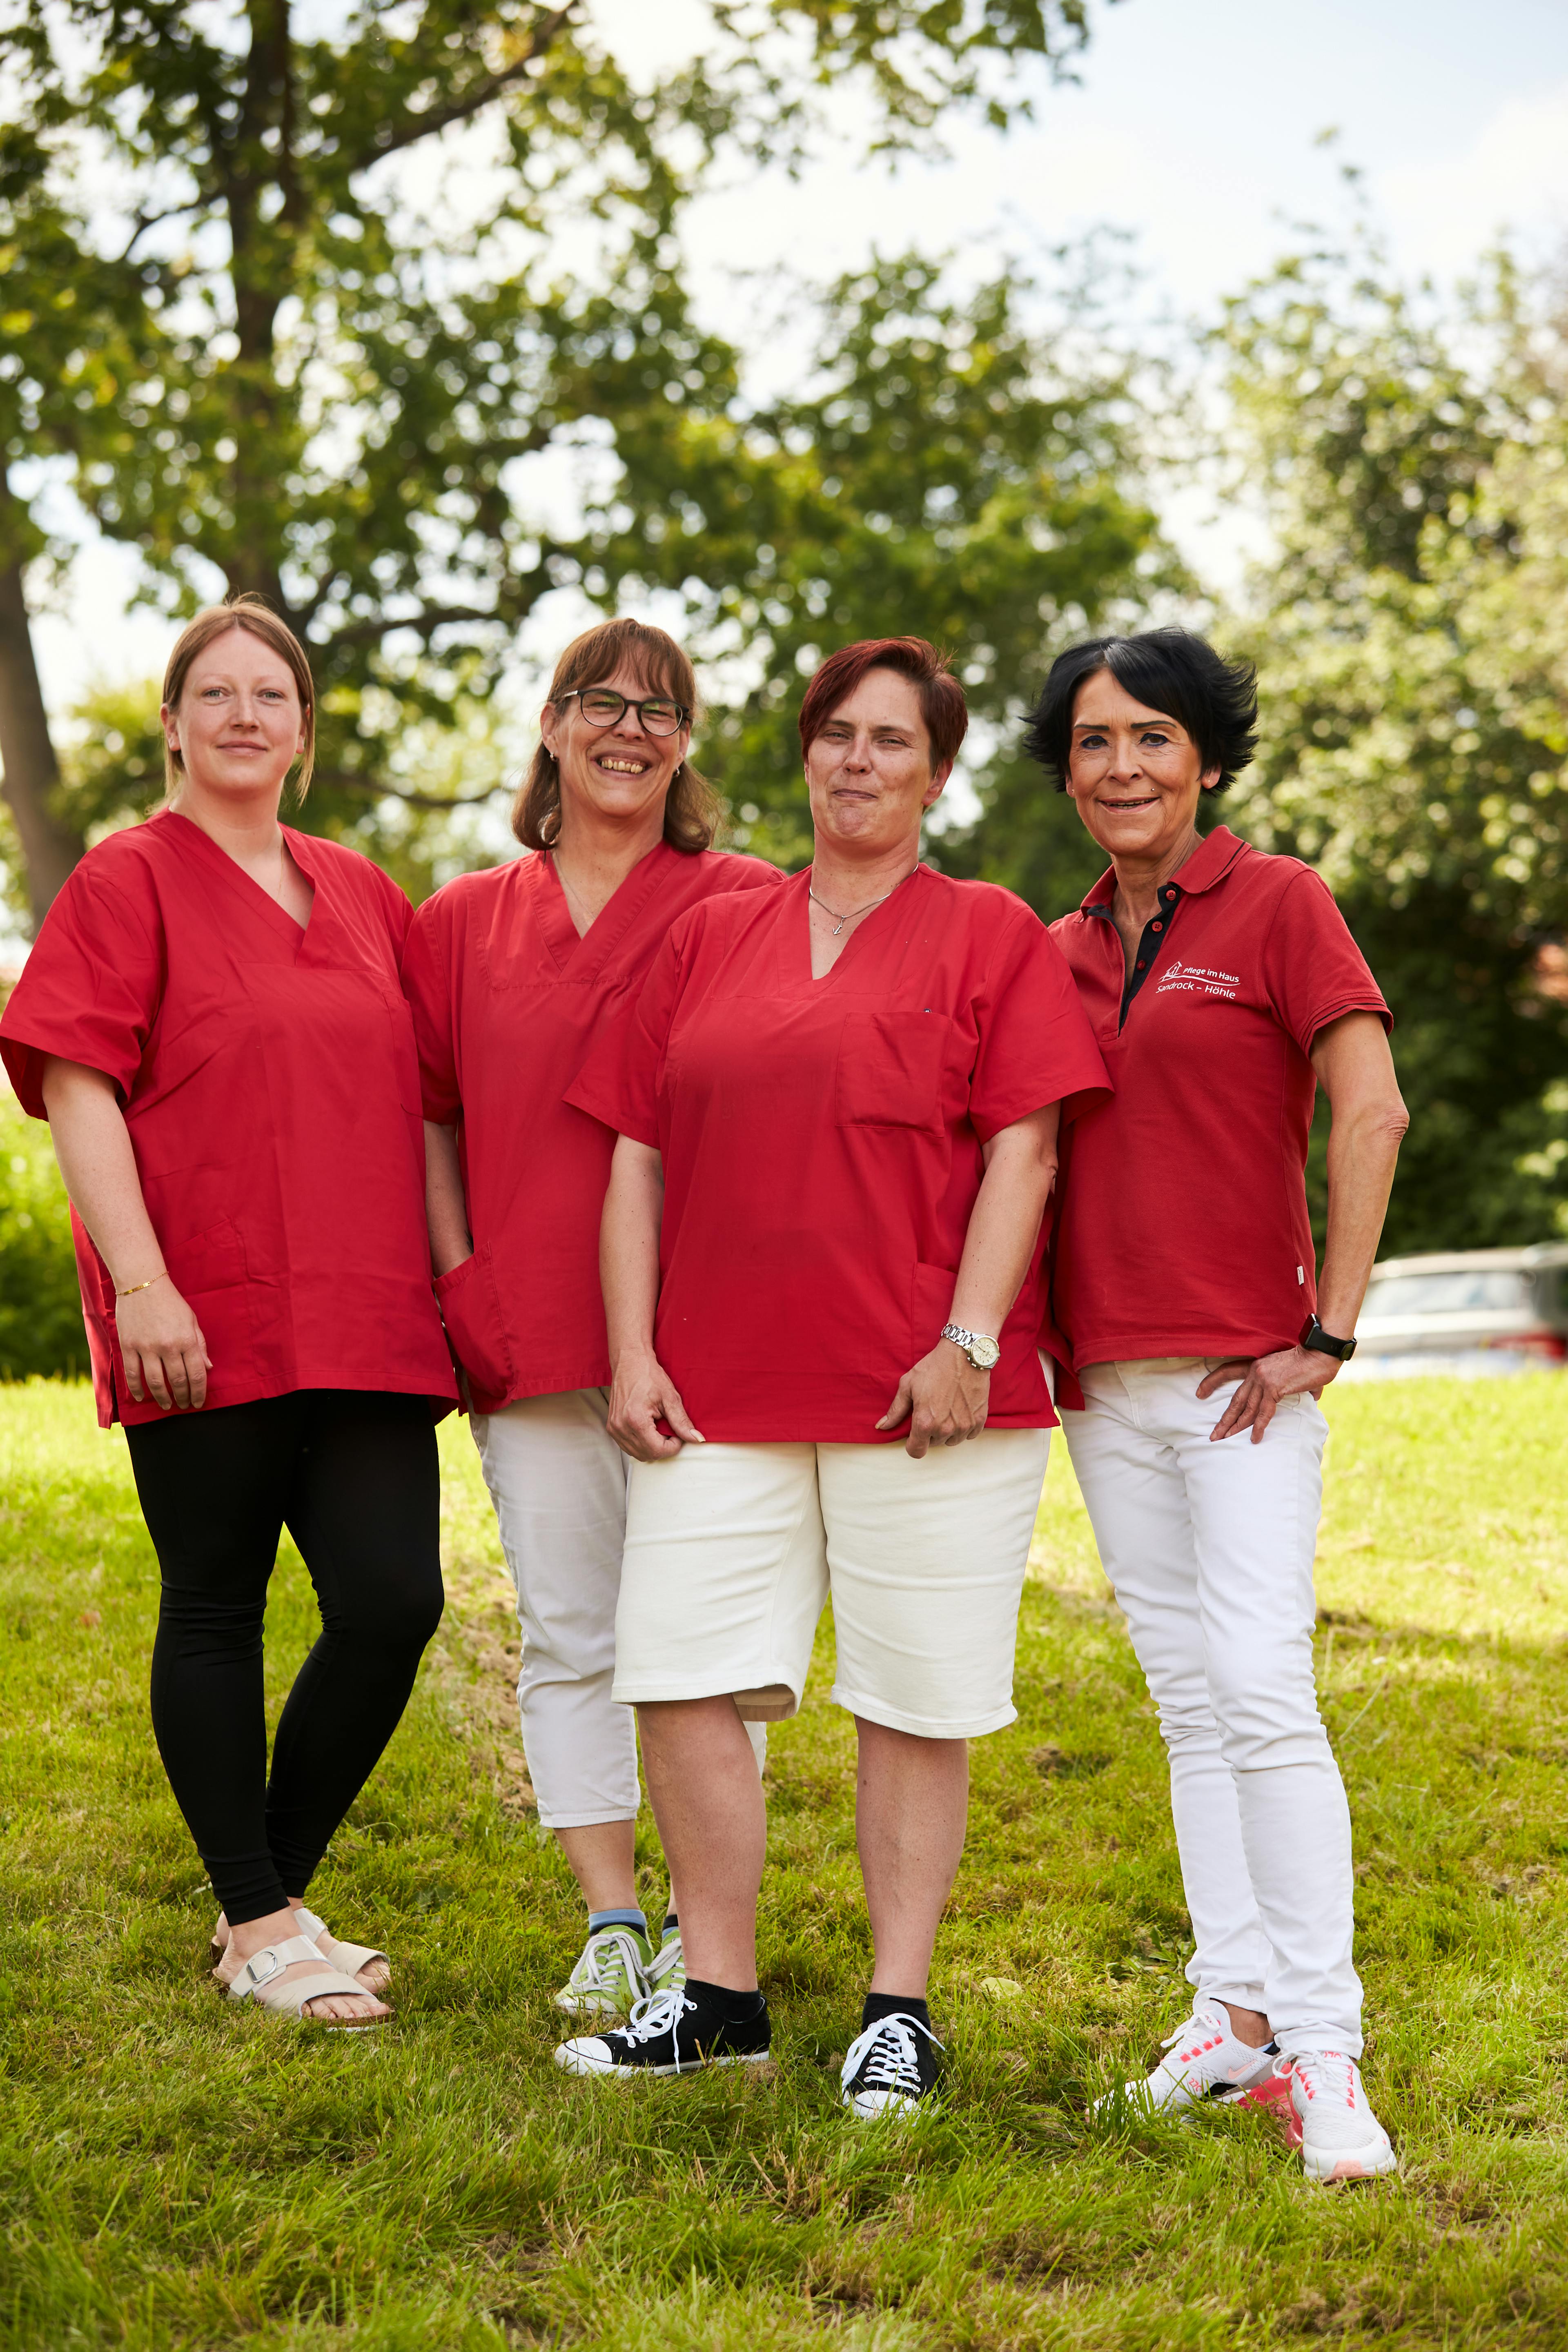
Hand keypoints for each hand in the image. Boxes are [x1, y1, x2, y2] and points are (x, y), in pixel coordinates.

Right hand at [115, 1278, 211, 1410]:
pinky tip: (141, 1397)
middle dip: (182, 1397)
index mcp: (187, 1339)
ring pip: (155, 1382)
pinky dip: (136, 1389)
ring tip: (166, 1405)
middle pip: (177, 1381)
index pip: (196, 1374)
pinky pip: (132, 1373)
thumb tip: (207, 1368)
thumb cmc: (171, 1302)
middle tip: (184, 1405)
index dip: (198, 1392)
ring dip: (161, 1398)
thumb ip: (199, 1345)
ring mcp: (146, 1347)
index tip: (198, 1402)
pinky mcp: (128, 1345)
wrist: (142, 1284)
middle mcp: (168, 1346)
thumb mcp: (192, 1321)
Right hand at [606, 1345, 703, 1461]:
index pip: (658, 1451)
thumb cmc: (649, 1376)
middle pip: (648, 1455)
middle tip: (669, 1429)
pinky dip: (641, 1443)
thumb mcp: (670, 1397)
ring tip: (659, 1427)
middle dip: (663, 1447)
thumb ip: (682, 1422)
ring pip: (638, 1454)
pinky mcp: (611, 1427)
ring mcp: (614, 1428)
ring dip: (652, 1446)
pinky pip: (628, 1446)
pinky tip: (648, 1428)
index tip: (678, 1434)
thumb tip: (697, 1439)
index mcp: (636, 1420)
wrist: (629, 1362)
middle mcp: (621, 1427)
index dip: (673, 1446)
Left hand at [877, 1339, 989, 1457]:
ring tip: (945, 1408)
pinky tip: (959, 1409)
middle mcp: (945, 1429)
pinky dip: (963, 1426)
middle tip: (931, 1410)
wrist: (964, 1354)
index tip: (914, 1433)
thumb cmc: (934, 1367)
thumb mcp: (908, 1385)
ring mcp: (964, 1426)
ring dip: (947, 1430)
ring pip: (951, 1440)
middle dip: (929, 1432)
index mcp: (924, 1422)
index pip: (916, 1451)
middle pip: (933, 1443)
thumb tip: (881, 1426)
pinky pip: (968, 1434)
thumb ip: (896, 1410)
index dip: (912, 1444)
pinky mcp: (979, 1420)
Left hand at [1196, 1346, 1336, 1443]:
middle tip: (1214, 1435)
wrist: (1320, 1353)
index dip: (1211, 1382)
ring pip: (1246, 1408)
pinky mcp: (1274, 1388)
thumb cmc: (1311, 1363)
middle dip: (1224, 1419)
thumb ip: (1295, 1387)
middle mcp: (1256, 1372)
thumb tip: (1311, 1396)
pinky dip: (1258, 1427)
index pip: (1227, 1372)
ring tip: (1226, 1440)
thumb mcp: (1292, 1374)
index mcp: (1256, 1366)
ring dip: (1235, 1426)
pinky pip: (1263, 1412)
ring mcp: (1263, 1379)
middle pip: (1235, 1400)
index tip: (1199, 1393)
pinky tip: (1254, 1438)